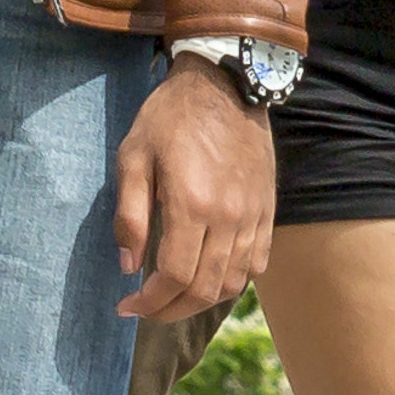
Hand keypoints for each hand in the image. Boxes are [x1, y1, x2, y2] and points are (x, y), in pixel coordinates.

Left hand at [110, 60, 275, 324]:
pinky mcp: (267, 210)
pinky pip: (257, 263)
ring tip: (175, 298)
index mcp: (191, 204)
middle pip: (205, 289)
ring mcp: (253, 215)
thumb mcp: (133, 157)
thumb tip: (129, 266)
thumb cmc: (170, 117)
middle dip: (171, 310)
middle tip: (147, 309)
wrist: (224, 83)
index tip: (128, 306)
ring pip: (233, 282)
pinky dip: (233, 282)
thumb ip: (130, 216)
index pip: (175, 277)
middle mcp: (228, 217)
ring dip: (201, 301)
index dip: (150, 302)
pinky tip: (210, 278)